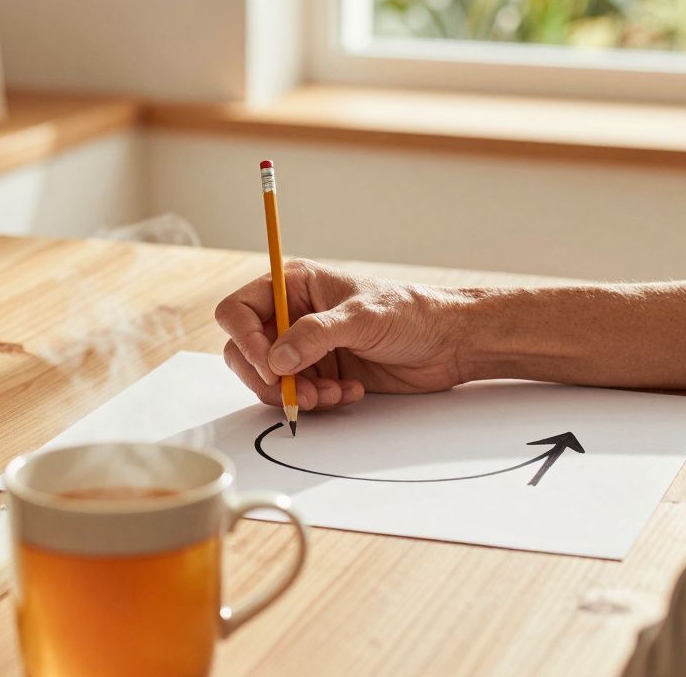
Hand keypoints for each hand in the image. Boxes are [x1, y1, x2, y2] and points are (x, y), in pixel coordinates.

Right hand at [215, 260, 472, 409]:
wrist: (446, 343)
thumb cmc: (410, 312)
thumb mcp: (362, 317)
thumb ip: (316, 335)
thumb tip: (277, 358)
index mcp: (294, 285)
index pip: (239, 310)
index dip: (245, 339)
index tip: (270, 365)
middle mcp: (293, 314)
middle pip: (245, 350)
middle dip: (268, 377)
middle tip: (296, 392)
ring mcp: (305, 346)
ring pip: (270, 379)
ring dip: (295, 393)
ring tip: (332, 393)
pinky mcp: (321, 372)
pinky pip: (297, 394)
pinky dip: (317, 400)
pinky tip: (349, 391)